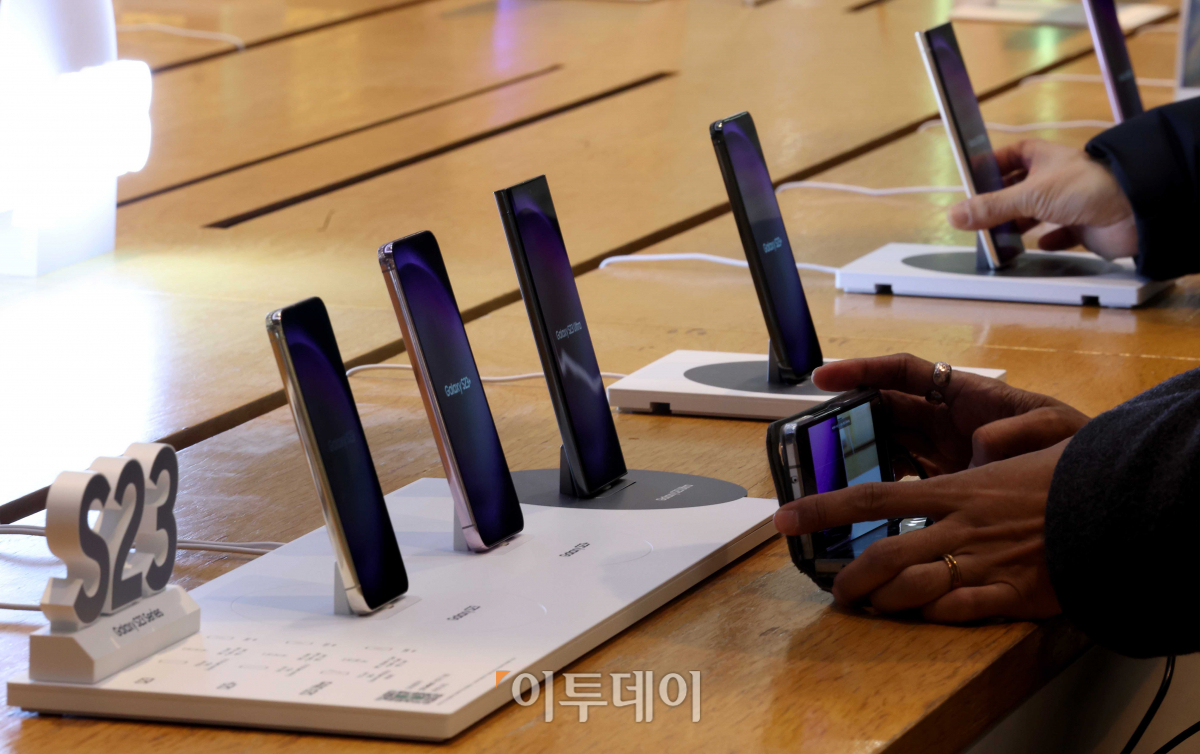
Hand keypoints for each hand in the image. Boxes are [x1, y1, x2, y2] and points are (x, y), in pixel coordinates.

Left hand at [773, 442, 1067, 620]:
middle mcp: (957, 527)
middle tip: (835, 589)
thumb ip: (975, 456)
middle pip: (883, 556)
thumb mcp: (1010, 456)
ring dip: (883, 602)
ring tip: (868, 607)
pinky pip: (957, 611)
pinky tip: (920, 616)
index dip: (820, 511)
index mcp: (952, 490)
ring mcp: (981, 562)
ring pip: (911, 589)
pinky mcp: (1009, 593)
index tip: (785, 520)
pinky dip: (931, 616)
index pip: (868, 499)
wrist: (1116, 509)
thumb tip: (966, 446)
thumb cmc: (1064, 479)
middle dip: (850, 577)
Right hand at [812, 353, 1087, 474]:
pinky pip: (906, 482)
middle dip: (849, 419)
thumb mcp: (1054, 429)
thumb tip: (981, 447)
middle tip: (814, 437)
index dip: (863, 371)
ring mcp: (947, 455)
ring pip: (889, 447)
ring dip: (860, 457)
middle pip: (886, 412)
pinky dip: (885, 491)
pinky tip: (868, 508)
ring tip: (829, 476)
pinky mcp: (951, 487)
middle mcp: (948, 422)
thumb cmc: (1079, 450)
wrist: (1097, 492)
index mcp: (966, 396)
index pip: (904, 374)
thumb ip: (1019, 429)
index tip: (824, 377)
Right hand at [946, 139, 1136, 260]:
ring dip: (1020, 225)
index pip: (1008, 157)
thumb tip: (955, 215)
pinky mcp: (1083, 224)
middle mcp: (1055, 178)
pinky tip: (1038, 245)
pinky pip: (1061, 233)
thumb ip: (991, 207)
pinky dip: (1048, 240)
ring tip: (1001, 237)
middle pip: (1018, 189)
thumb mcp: (1029, 195)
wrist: (1136, 207)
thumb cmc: (1090, 185)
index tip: (971, 182)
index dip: (990, 168)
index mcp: (1042, 158)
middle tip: (979, 218)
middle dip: (1000, 204)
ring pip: (1036, 213)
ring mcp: (1069, 201)